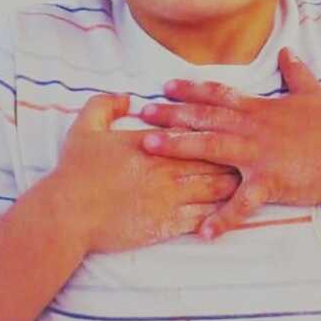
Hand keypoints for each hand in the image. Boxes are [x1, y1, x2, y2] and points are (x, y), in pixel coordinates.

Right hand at [47, 93, 239, 253]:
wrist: (66, 213)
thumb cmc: (75, 171)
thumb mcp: (85, 127)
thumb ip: (105, 104)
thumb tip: (126, 97)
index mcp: (152, 142)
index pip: (196, 131)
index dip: (217, 129)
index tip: (233, 126)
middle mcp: (167, 167)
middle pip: (215, 157)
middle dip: (236, 155)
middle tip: (254, 152)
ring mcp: (170, 197)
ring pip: (217, 187)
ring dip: (235, 183)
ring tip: (251, 179)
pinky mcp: (167, 223)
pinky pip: (204, 217)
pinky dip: (221, 213)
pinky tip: (233, 211)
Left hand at [140, 47, 320, 238]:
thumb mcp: (314, 94)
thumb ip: (297, 72)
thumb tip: (289, 51)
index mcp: (259, 109)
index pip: (218, 95)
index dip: (190, 89)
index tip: (164, 87)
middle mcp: (253, 128)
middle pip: (206, 117)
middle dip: (171, 113)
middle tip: (142, 112)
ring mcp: (259, 154)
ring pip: (212, 148)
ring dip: (179, 147)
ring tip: (150, 148)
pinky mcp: (270, 181)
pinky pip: (242, 202)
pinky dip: (223, 218)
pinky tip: (203, 232)